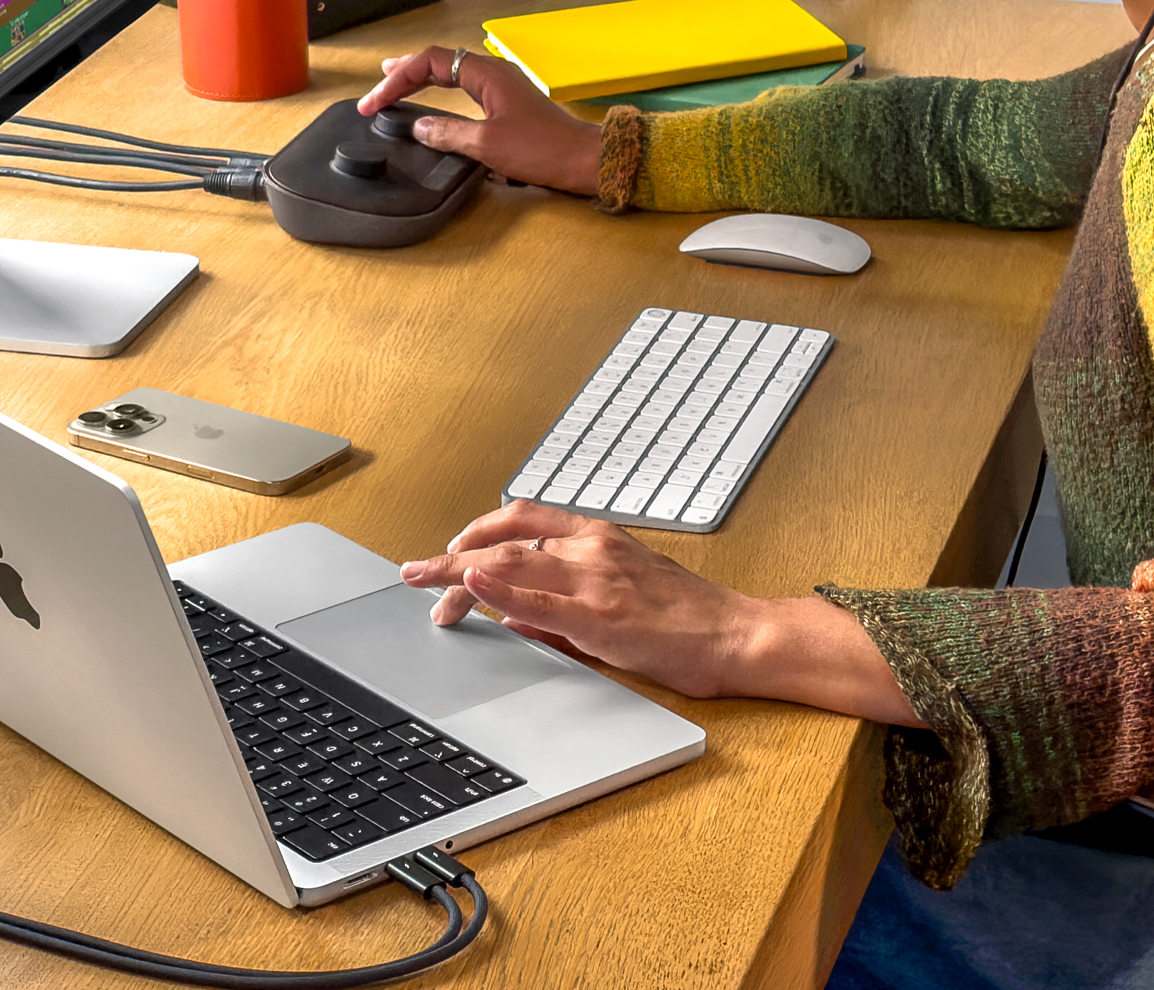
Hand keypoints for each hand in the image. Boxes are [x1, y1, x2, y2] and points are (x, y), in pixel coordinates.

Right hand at [358, 46, 603, 195]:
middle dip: (404, 73)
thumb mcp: (487, 144)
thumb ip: (448, 133)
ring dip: (422, 79)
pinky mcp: (507, 104)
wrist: (583, 161)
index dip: (397, 78)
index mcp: (486, 74)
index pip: (430, 62)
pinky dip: (441, 91)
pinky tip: (434, 102)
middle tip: (378, 87)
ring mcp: (502, 87)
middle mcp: (493, 73)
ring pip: (451, 73)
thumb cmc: (543, 149)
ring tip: (397, 84)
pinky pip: (464, 88)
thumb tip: (419, 126)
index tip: (375, 102)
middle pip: (438, 62)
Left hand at [398, 501, 924, 723]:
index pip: (520, 519)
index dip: (475, 531)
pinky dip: (498, 593)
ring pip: (509, 565)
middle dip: (450, 558)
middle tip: (416, 577)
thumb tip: (514, 614)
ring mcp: (595, 580)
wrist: (737, 635)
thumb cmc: (687, 618)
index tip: (446, 550)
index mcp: (597, 537)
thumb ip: (565, 600)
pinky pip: (537, 601)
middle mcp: (591, 548)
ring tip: (427, 593)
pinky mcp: (601, 617)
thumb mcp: (621, 593)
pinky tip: (472, 592)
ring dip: (458, 578)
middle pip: (501, 541)